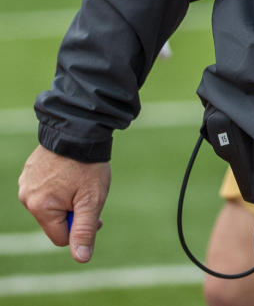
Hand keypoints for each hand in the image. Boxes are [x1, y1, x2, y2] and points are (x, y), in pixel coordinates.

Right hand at [18, 145, 109, 262]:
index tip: (93, 213)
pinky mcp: (29, 170)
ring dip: (65, 198)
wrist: (80, 128)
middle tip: (89, 193)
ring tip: (78, 178)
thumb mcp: (91, 200)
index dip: (79, 228)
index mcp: (39, 207)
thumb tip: (81, 258)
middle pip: (53, 220)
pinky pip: (45, 188)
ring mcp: (26, 182)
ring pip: (50, 204)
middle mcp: (26, 196)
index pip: (59, 237)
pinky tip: (69, 170)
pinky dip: (58, 184)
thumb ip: (84, 230)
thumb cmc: (87, 165)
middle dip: (72, 211)